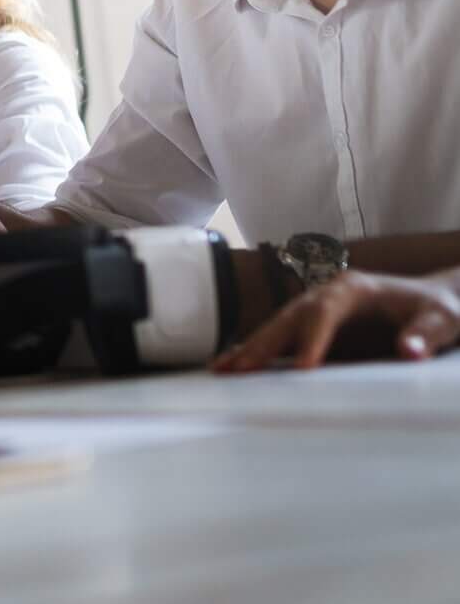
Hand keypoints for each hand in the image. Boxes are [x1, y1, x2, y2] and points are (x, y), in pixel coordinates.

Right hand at [212, 270, 459, 372]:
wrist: (436, 302)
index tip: (303, 368)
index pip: (325, 311)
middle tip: (241, 369)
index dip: (312, 339)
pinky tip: (234, 366)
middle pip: (288, 318)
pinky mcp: (315, 328)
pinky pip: (281, 339)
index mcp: (354, 289)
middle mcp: (327, 295)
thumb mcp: (443, 320)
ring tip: (221, 370)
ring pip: (277, 327)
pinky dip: (257, 351)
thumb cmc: (440, 310)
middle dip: (264, 343)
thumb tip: (409, 352)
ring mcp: (317, 310)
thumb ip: (426, 334)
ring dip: (250, 348)